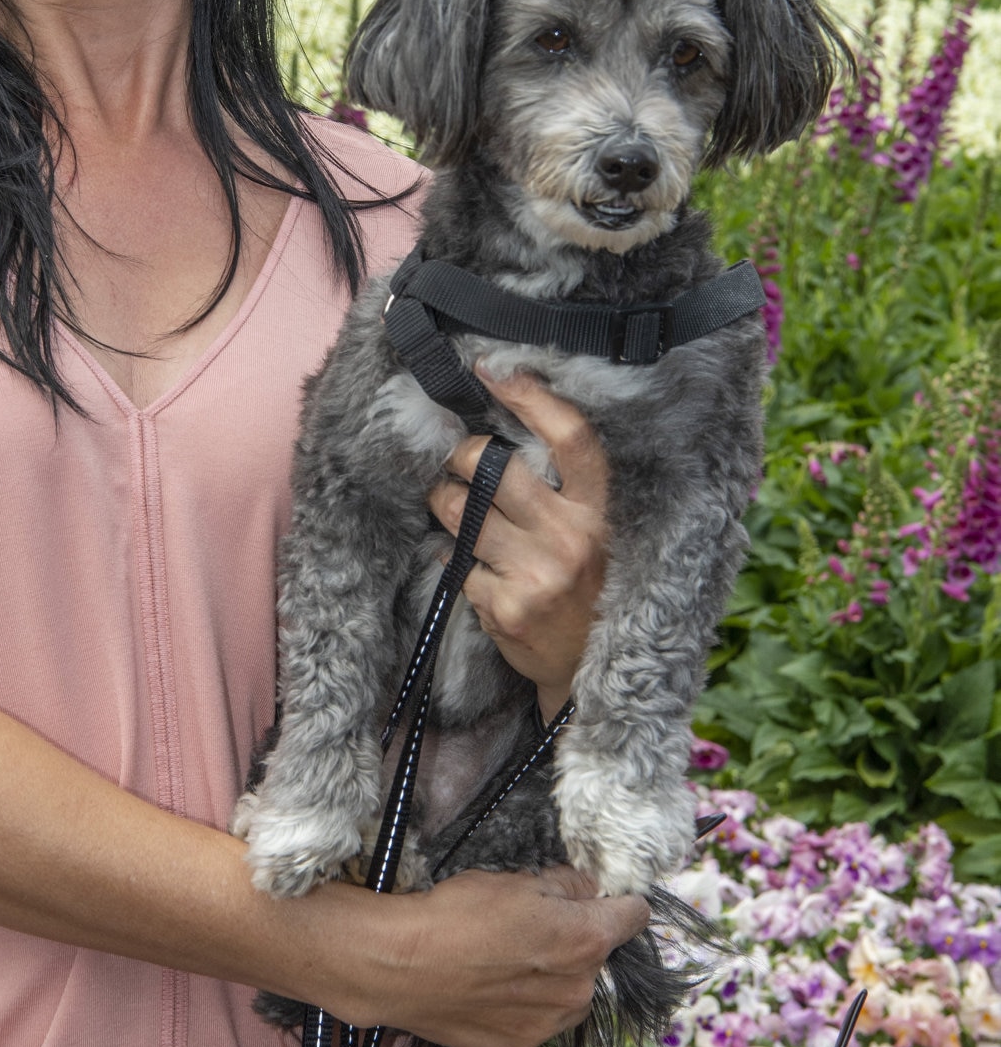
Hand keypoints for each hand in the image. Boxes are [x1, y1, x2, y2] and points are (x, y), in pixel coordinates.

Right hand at [340, 866, 646, 1046]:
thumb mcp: (518, 880)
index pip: (634, 916)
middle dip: (575, 945)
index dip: (620, 902)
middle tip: (531, 931)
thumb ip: (567, 884)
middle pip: (597, 961)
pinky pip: (532, 1026)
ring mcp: (549, 1028)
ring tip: (504, 965)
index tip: (604, 900)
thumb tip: (588, 889)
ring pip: (568, 998)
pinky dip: (518, 1011)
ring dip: (552, 983)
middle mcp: (580, 991)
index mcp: (587, 941)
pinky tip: (486, 992)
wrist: (403, 965)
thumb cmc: (460, 912)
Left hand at [427, 370, 607, 718]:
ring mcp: (537, 574)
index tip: (496, 372)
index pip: (571, 439)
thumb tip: (499, 439)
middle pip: (494, 468)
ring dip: (445, 505)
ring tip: (454, 510)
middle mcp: (573, 538)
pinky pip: (456, 563)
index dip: (532, 398)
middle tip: (456, 461)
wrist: (588, 673)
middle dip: (461, 456)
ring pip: (460, 512)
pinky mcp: (505, 607)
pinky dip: (455, 562)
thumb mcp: (595, 535)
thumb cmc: (589, 591)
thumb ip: (562, 493)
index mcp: (601, 512)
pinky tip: (476, 570)